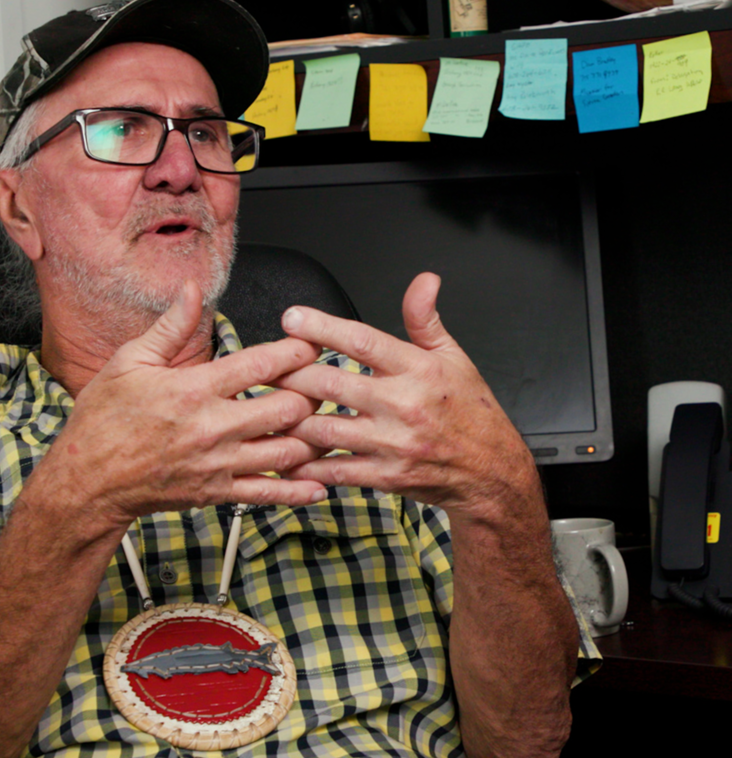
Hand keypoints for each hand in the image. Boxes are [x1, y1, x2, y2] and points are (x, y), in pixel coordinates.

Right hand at [36, 280, 329, 524]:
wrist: (87, 481)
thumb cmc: (102, 421)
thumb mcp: (129, 361)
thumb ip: (170, 327)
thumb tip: (192, 289)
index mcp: (192, 389)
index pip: (259, 365)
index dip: (295, 351)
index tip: (311, 343)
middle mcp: (211, 428)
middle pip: (286, 409)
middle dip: (309, 394)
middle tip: (320, 383)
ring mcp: (217, 464)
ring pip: (286, 452)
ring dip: (311, 437)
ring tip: (324, 423)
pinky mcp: (216, 493)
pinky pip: (267, 494)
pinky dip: (298, 490)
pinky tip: (318, 482)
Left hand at [274, 273, 538, 514]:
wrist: (491, 471)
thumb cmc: (470, 412)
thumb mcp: (454, 358)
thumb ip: (426, 320)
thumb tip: (423, 281)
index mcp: (417, 370)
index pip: (362, 341)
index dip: (323, 327)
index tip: (292, 318)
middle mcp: (403, 405)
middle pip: (331, 384)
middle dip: (292, 376)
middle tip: (266, 370)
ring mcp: (393, 443)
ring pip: (325, 429)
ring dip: (291, 421)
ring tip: (268, 410)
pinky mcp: (386, 476)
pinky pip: (336, 469)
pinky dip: (308, 464)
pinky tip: (287, 456)